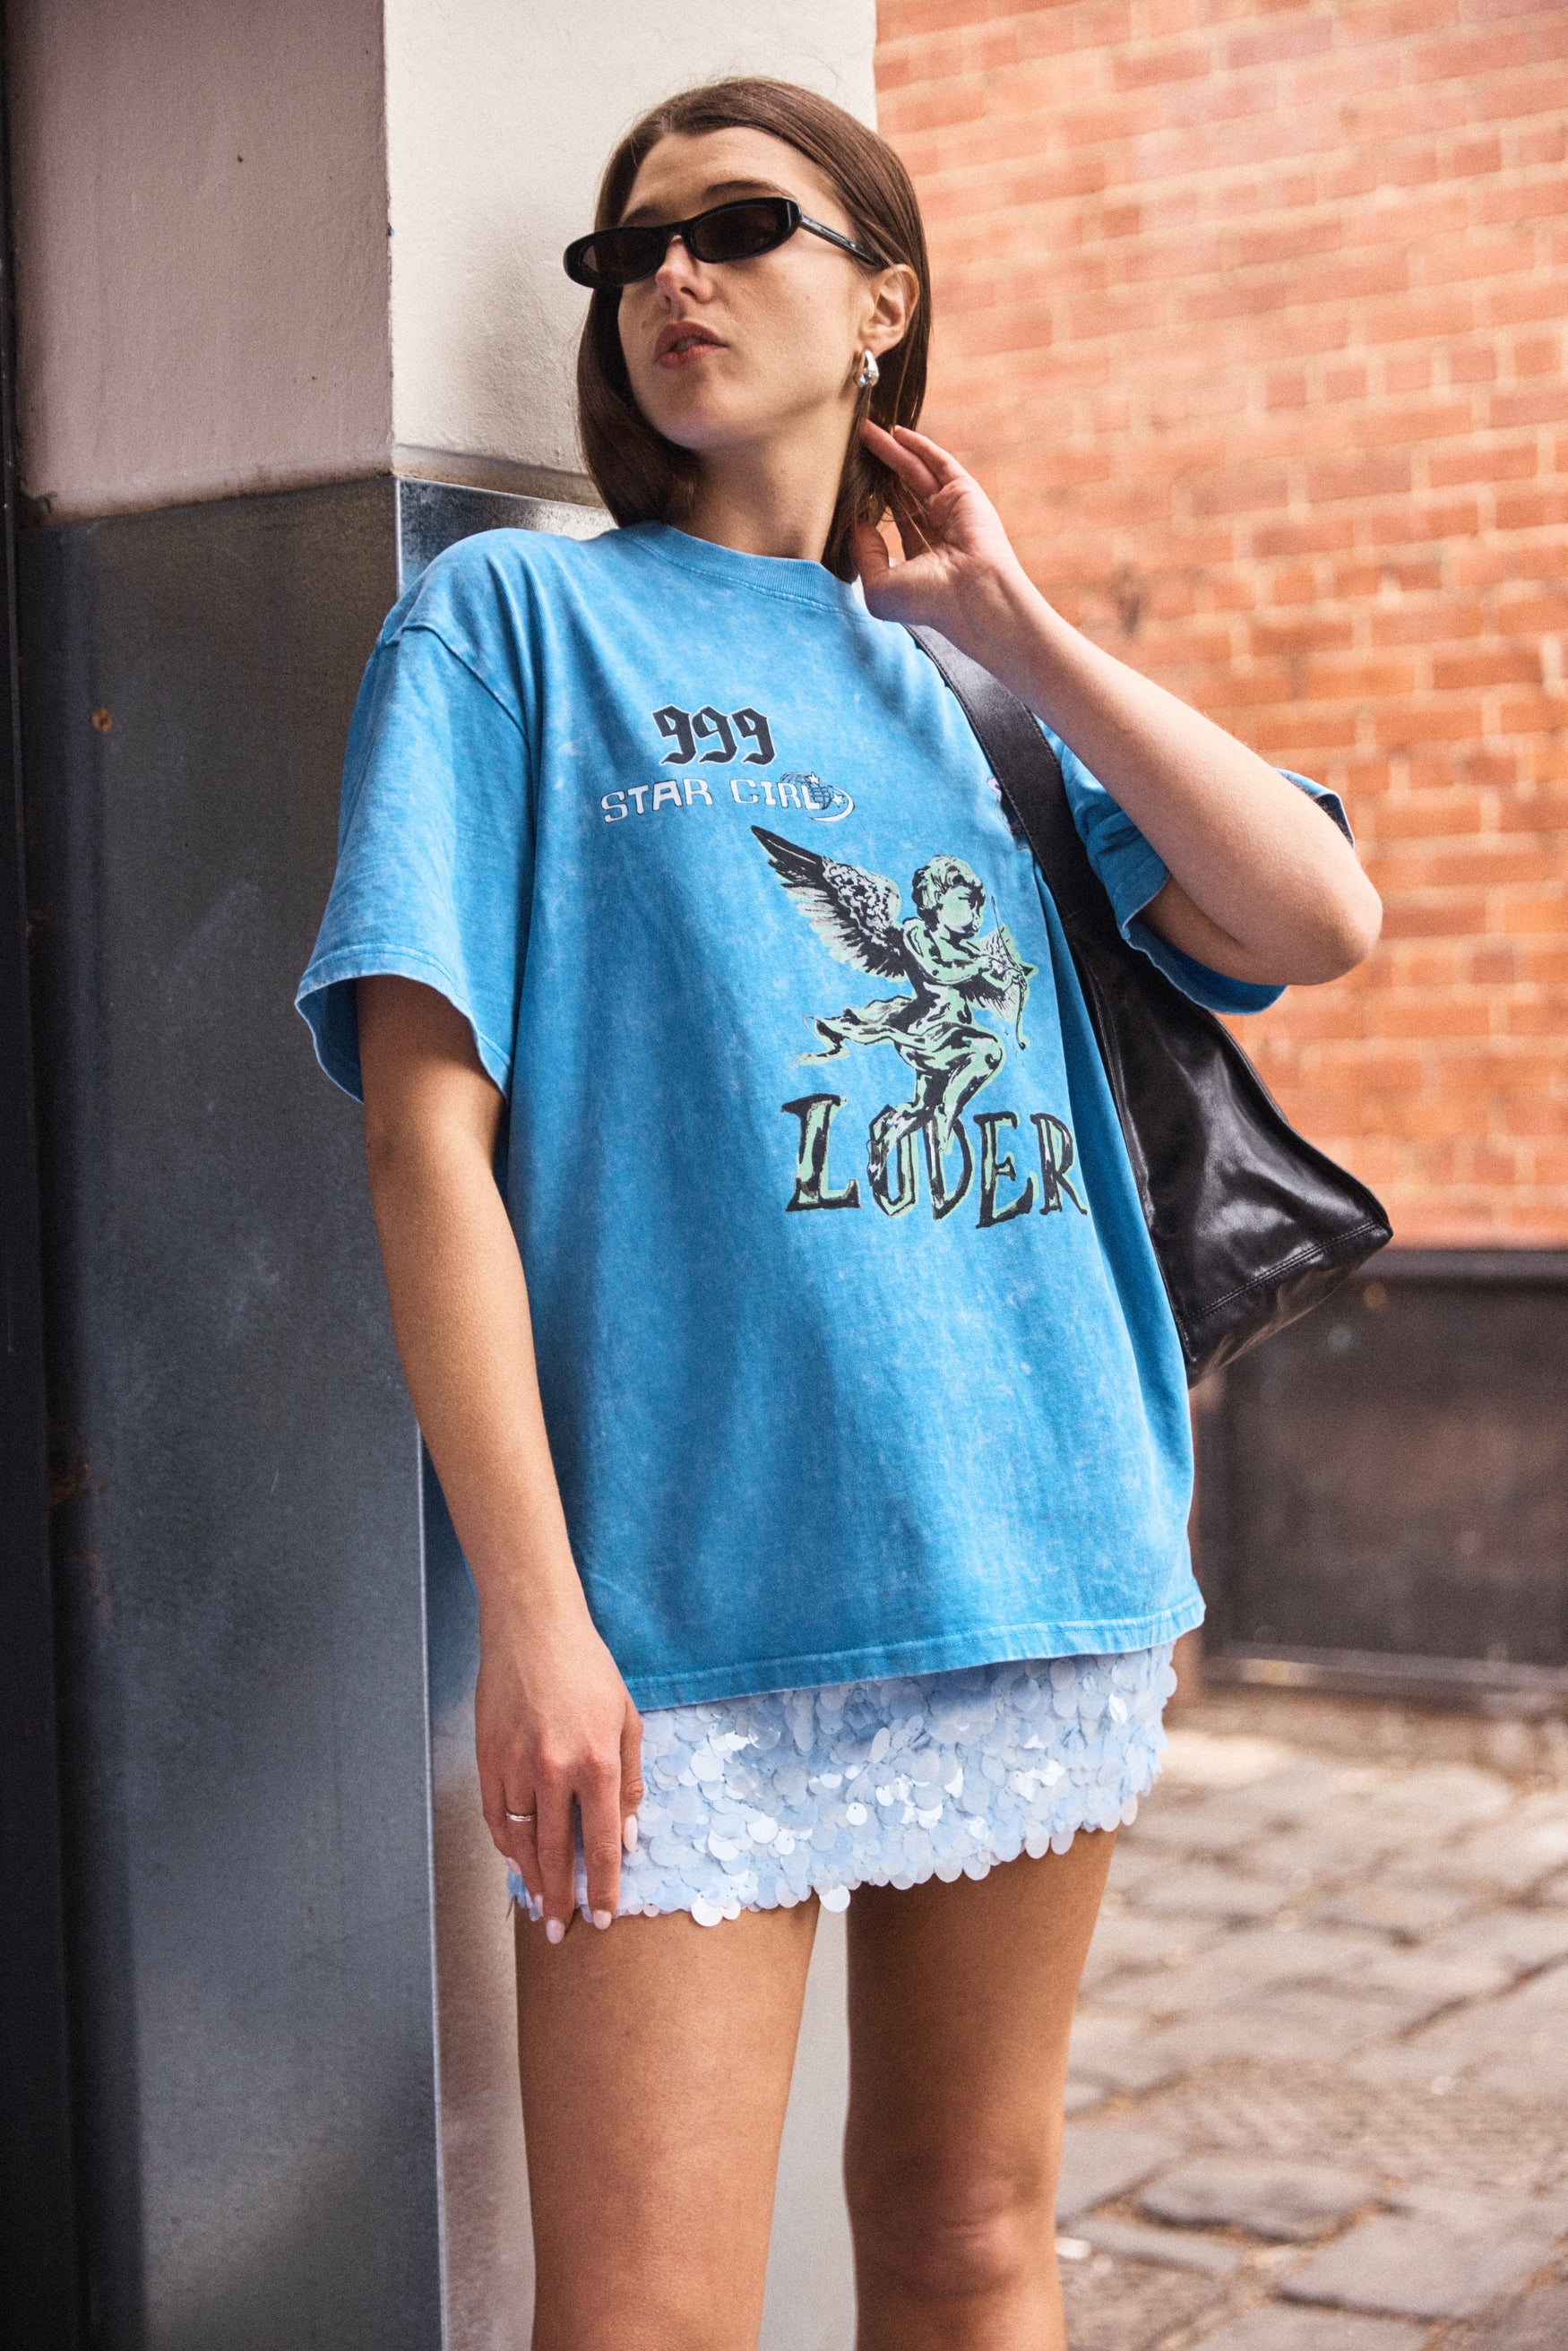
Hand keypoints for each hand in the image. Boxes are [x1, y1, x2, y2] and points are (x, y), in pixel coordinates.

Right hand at [476, 1592, 644, 1942]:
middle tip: (560, 1931)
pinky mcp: (487, 1757)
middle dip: (559, 1899)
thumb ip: (628, 1783)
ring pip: (520, 1841)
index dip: (601, 1887)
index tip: (600, 1918)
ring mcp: (515, 1765)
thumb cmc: (587, 1668)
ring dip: (529, 1880)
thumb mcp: (626, 1720)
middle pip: (555, 1854)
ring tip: (537, 1906)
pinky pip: (495, 1816)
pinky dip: (505, 1845)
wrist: (532, 1626)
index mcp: (597, 1761)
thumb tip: (626, 1837)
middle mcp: (554, 1769)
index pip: (601, 1844)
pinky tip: (515, 1862)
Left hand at [853, 420, 1030, 642]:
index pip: (897, 522)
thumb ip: (864, 557)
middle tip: (853, 446)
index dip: (873, 502)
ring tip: (865, 429)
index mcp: (922, 557)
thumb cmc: (929, 602)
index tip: (849, 484)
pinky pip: (939, 462)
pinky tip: (896, 432)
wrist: (974, 596)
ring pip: (915, 472)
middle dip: (879, 469)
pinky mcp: (963, 493)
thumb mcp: (880, 589)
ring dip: (891, 450)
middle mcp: (939, 531)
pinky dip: (920, 446)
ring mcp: (952, 510)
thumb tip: (858, 525)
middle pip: (902, 490)